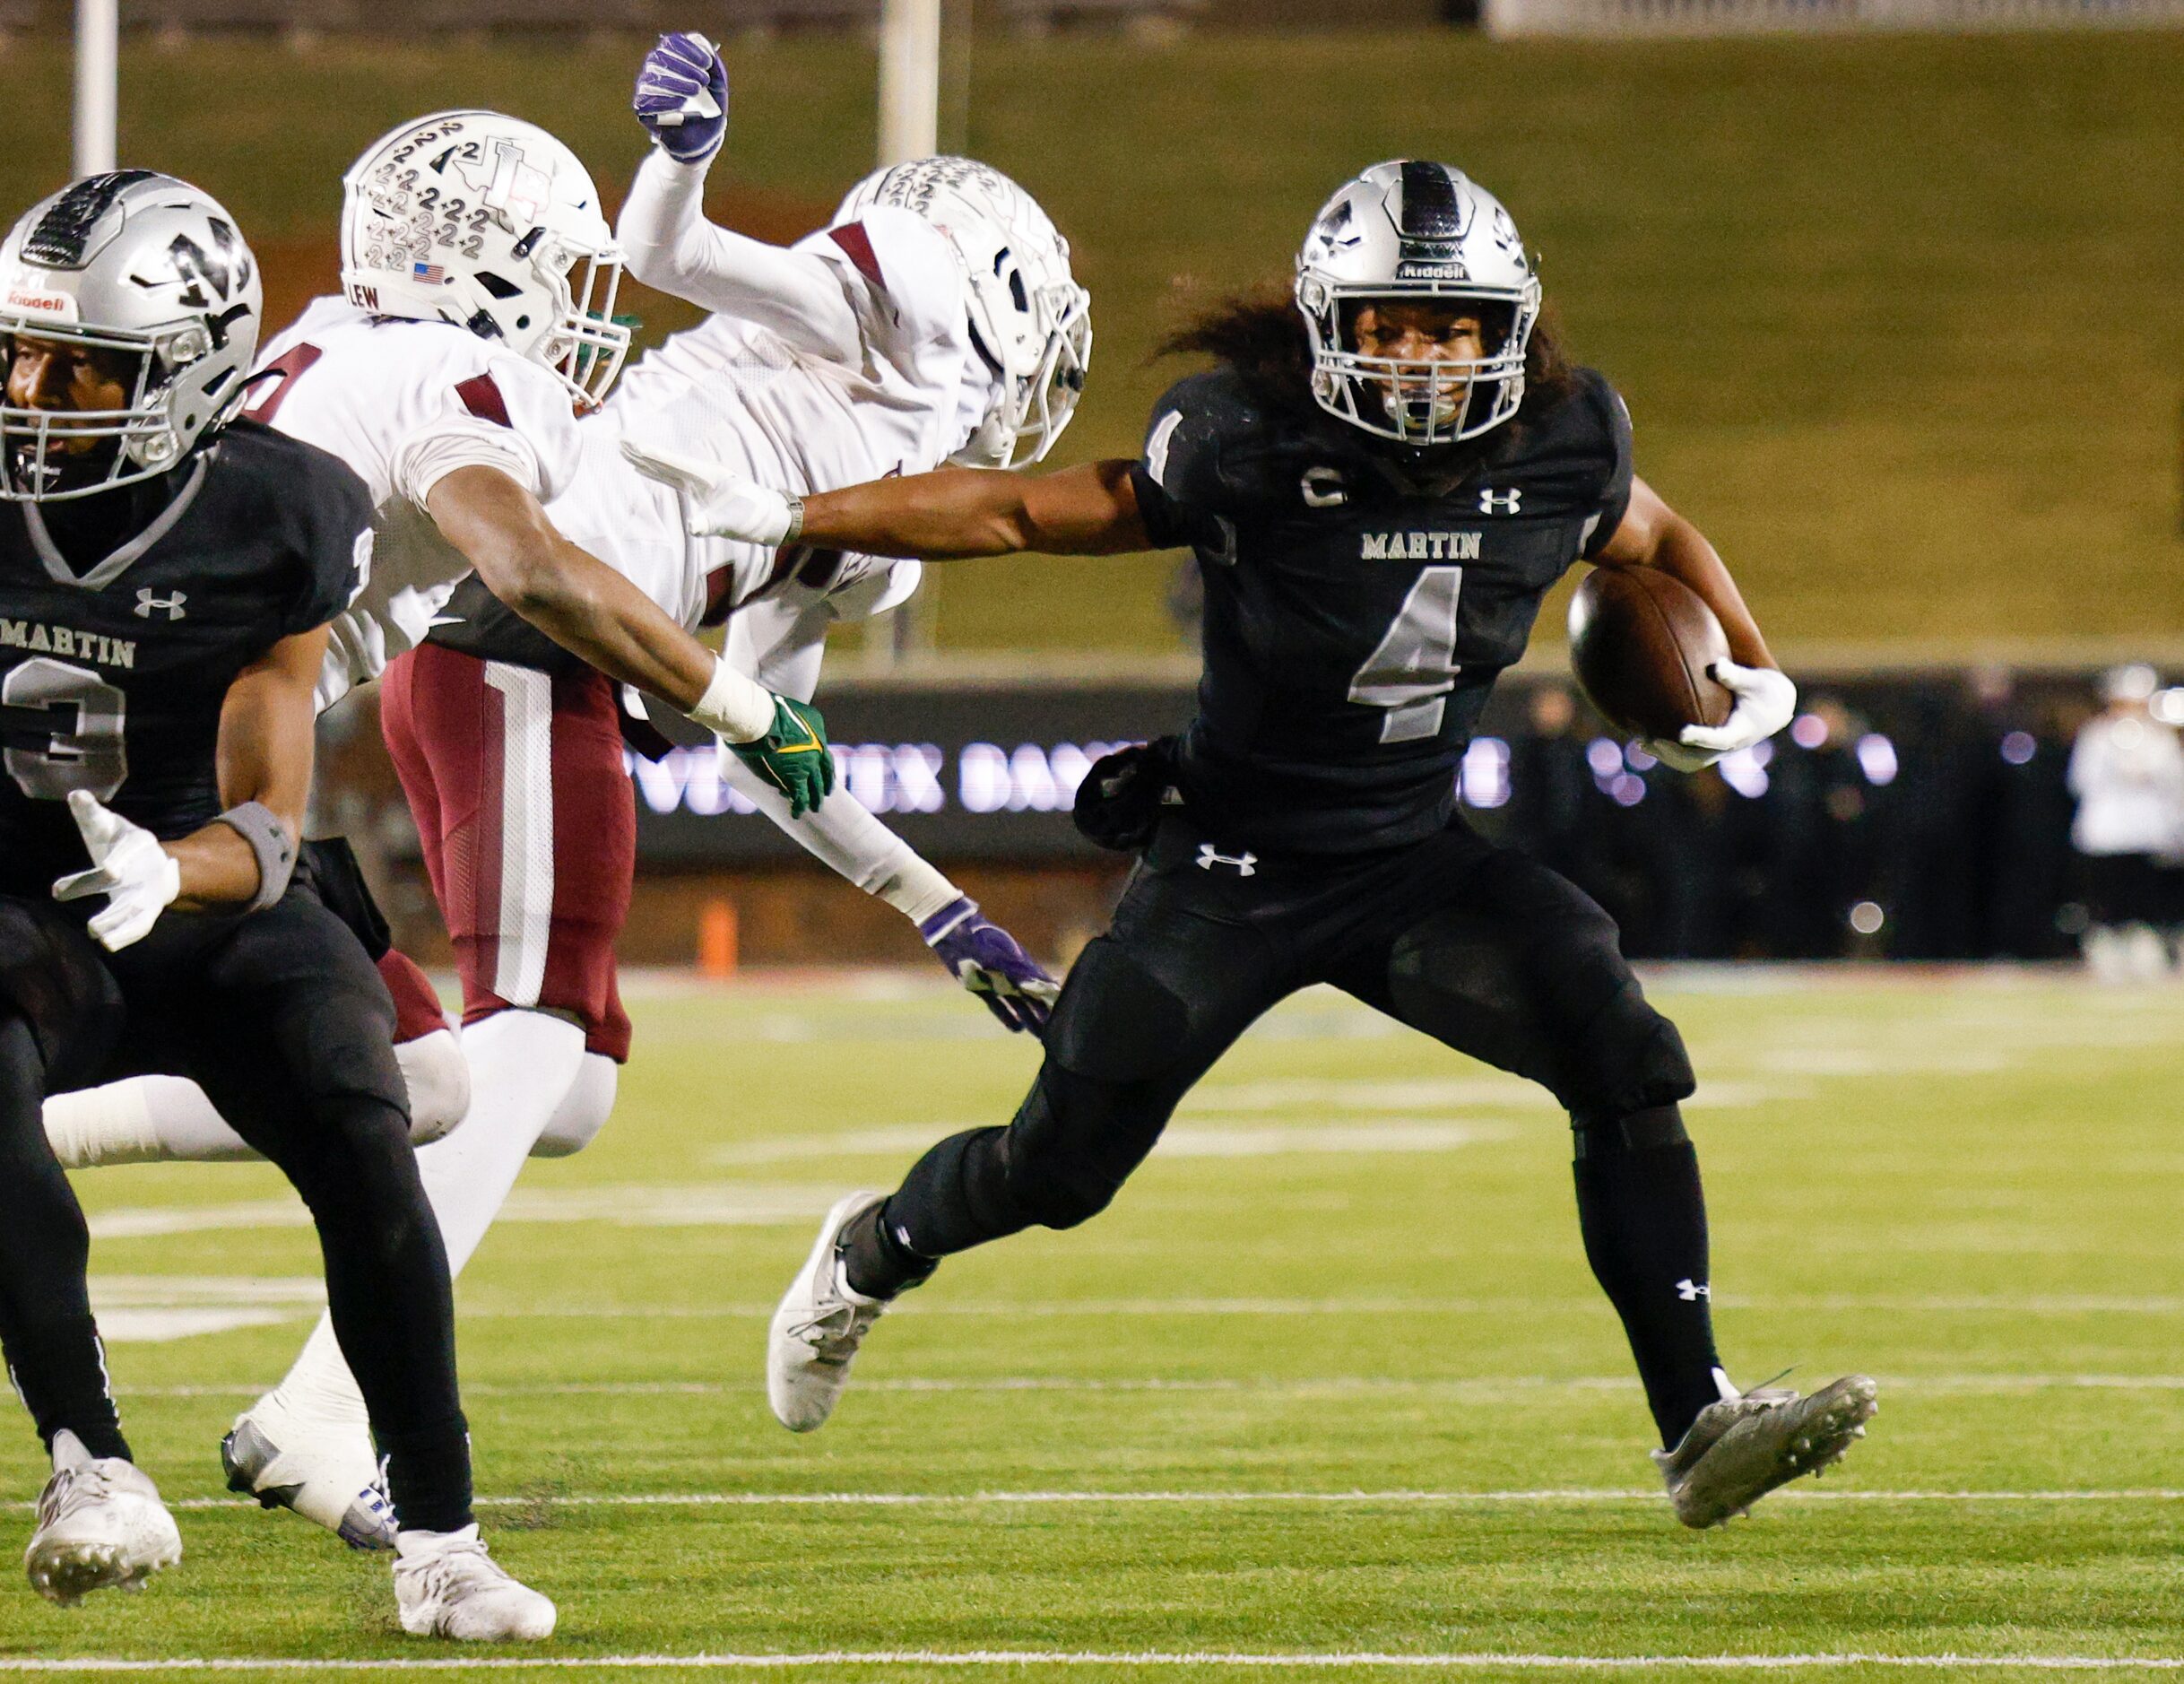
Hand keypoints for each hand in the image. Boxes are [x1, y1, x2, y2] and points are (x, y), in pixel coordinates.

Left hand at [52, 790, 180, 950]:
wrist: (154, 867)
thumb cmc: (118, 843)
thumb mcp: (105, 825)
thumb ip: (90, 812)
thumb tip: (76, 795)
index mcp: (140, 842)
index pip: (130, 849)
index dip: (120, 860)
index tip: (108, 872)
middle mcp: (149, 867)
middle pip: (129, 881)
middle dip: (106, 885)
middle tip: (74, 893)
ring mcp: (149, 891)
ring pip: (137, 908)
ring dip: (117, 920)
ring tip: (94, 931)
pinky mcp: (147, 911)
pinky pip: (139, 926)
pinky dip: (124, 936)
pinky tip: (106, 943)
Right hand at [620, 437, 799, 544]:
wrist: (771, 518)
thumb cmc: (753, 518)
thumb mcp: (731, 524)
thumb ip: (711, 524)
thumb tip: (693, 527)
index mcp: (706, 476)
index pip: (672, 463)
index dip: (651, 454)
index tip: (631, 444)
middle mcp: (702, 474)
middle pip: (666, 461)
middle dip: (643, 453)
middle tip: (621, 443)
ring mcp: (702, 481)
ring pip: (668, 468)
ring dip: (648, 461)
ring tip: (629, 454)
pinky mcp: (703, 490)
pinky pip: (674, 478)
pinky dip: (659, 473)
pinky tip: (649, 471)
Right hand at [633, 32, 727, 163]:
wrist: (703, 139)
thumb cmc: (709, 109)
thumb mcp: (718, 87)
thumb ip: (714, 66)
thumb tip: (703, 45)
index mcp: (673, 60)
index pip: (671, 43)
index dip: (689, 49)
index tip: (707, 63)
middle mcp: (655, 71)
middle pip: (659, 57)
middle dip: (684, 66)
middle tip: (703, 80)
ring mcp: (647, 89)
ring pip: (651, 78)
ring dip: (675, 82)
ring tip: (695, 90)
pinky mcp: (643, 109)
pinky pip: (646, 101)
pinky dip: (664, 100)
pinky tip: (680, 103)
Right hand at [721, 696, 833, 818]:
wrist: (760, 719)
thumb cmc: (768, 710)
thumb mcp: (794, 713)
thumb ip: (799, 726)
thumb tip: (793, 732)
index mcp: (818, 736)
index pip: (826, 758)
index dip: (827, 771)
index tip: (829, 779)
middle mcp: (817, 751)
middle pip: (823, 775)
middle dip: (823, 787)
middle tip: (824, 796)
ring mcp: (807, 766)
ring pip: (814, 789)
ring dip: (813, 800)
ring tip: (813, 808)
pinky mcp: (794, 778)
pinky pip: (799, 797)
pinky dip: (798, 806)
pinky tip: (796, 813)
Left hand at [920, 896, 1058, 1035]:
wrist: (956, 932)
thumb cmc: (983, 939)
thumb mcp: (1005, 956)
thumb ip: (1025, 973)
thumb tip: (1048, 987)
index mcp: (1022, 964)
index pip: (1042, 985)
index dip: (1052, 998)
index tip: (1065, 1012)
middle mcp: (1012, 974)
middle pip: (1032, 998)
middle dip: (1043, 1013)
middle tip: (1056, 1031)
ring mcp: (997, 982)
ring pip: (1018, 1004)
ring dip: (1029, 1019)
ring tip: (1040, 1035)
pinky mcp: (981, 987)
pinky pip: (998, 1006)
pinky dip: (1007, 1017)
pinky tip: (1017, 1029)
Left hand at [1644, 660, 1796, 772]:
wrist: (1773, 708)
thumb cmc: (1762, 690)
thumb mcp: (1754, 680)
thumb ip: (1735, 675)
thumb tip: (1717, 665)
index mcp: (1741, 731)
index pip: (1720, 739)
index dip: (1701, 737)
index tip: (1682, 733)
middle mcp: (1729, 746)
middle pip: (1699, 757)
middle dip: (1674, 752)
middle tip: (1651, 740)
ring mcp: (1719, 751)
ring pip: (1690, 762)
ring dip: (1665, 756)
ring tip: (1640, 743)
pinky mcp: (1711, 750)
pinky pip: (1687, 758)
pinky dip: (1666, 753)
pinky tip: (1644, 741)